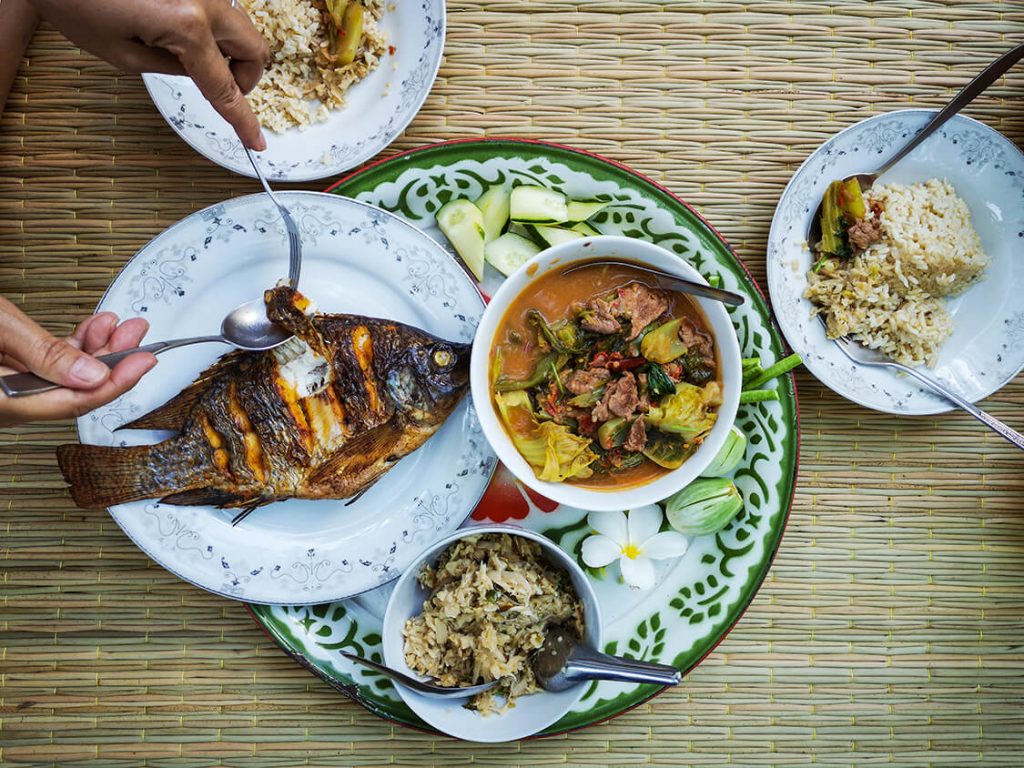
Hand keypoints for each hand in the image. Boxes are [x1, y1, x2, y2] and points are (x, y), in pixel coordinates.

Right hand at [0, 299, 157, 426]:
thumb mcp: (0, 327)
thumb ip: (46, 354)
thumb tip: (94, 374)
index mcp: (4, 402)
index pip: (74, 402)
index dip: (116, 382)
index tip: (143, 361)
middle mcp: (7, 404)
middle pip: (76, 390)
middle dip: (113, 360)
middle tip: (137, 336)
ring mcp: (10, 390)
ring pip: (66, 378)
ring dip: (97, 351)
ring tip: (120, 327)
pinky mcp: (9, 373)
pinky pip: (50, 368)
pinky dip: (74, 349)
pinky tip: (94, 331)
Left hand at [26, 0, 269, 148]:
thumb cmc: (76, 1)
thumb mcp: (122, 55)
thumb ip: (170, 68)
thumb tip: (196, 71)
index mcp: (188, 25)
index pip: (225, 87)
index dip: (242, 120)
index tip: (256, 142)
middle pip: (253, 48)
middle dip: (245, 75)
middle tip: (220, 88)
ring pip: (239, 24)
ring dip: (227, 46)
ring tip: (188, 53)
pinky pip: (217, 6)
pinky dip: (210, 24)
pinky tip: (175, 26)